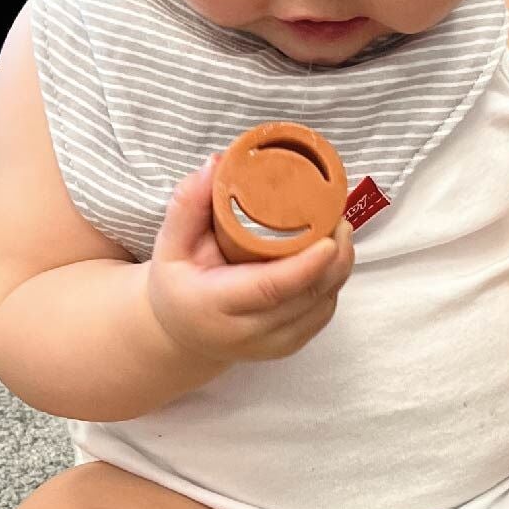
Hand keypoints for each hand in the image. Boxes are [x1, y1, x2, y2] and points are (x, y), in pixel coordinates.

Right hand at [147, 157, 353, 366]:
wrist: (181, 334)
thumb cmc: (177, 283)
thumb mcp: (169, 243)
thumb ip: (188, 203)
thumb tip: (218, 161)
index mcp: (214, 304)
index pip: (269, 288)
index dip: (304, 266)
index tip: (329, 239)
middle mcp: (246, 332)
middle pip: (305, 297)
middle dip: (334, 258)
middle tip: (339, 218)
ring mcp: (270, 345)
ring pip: (320, 307)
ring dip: (339, 269)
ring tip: (339, 230)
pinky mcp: (287, 347)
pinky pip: (322, 315)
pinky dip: (333, 284)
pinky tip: (333, 258)